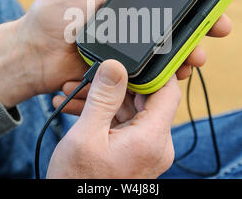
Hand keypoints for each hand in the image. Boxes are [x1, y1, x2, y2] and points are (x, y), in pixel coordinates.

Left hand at [0, 0, 230, 107]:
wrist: (33, 55)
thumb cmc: (52, 15)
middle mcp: (131, 23)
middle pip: (173, 25)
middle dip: (199, 27)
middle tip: (218, 29)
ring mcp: (129, 49)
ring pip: (167, 51)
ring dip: (188, 52)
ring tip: (197, 57)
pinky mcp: (123, 72)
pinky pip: (151, 74)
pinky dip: (167, 74)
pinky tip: (177, 74)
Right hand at [47, 60, 180, 177]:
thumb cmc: (79, 184)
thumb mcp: (86, 137)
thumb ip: (103, 98)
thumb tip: (116, 65)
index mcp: (151, 139)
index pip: (167, 90)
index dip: (152, 69)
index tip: (130, 57)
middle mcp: (157, 144)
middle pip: (146, 98)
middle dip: (116, 84)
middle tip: (88, 76)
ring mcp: (147, 150)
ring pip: (132, 110)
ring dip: (105, 99)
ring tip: (74, 93)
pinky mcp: (136, 153)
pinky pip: (125, 125)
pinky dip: (106, 115)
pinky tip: (79, 108)